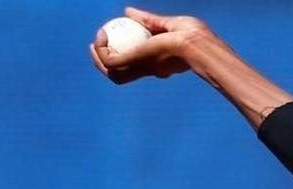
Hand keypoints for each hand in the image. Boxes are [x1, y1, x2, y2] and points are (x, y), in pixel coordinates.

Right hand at [89, 7, 215, 83]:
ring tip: (94, 44)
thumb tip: (128, 11)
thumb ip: (149, 20)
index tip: (116, 38)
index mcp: (159, 62)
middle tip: (98, 45)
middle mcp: (149, 68)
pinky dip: (100, 52)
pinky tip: (100, 37)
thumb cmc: (193, 35)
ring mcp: (141, 67)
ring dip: (98, 60)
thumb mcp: (169, 23)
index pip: (137, 64)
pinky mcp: (134, 63)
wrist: (197, 44)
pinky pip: (109, 62)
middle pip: (122, 72)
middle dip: (106, 62)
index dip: (123, 54)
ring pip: (112, 72)